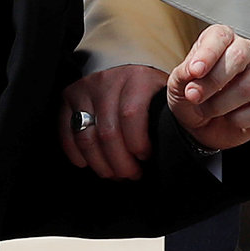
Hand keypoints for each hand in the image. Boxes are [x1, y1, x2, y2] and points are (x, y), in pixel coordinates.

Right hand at [64, 64, 163, 179]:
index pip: (131, 116)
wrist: (128, 76)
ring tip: (114, 173)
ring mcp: (85, 88)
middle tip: (130, 174)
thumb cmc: (150, 95)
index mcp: (137, 78)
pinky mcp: (68, 97)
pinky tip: (90, 164)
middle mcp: (108, 80)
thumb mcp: (166, 98)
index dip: (138, 144)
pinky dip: (77, 155)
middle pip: (108, 132)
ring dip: (100, 164)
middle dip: (120, 163)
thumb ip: (170, 118)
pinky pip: (66, 133)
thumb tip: (183, 146)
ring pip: (86, 137)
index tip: (145, 157)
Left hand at [164, 23, 249, 151]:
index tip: (194, 71)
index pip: (220, 36)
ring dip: (221, 105)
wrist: (200, 127)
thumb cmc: (191, 98)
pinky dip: (241, 119)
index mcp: (222, 41)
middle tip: (194, 97)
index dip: (208, 53)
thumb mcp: (177, 85)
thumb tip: (194, 71)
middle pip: (240, 56)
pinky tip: (231, 119)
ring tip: (207, 111)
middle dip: (213, 81)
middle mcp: (246, 53)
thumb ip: (184, 74)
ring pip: (248, 86)